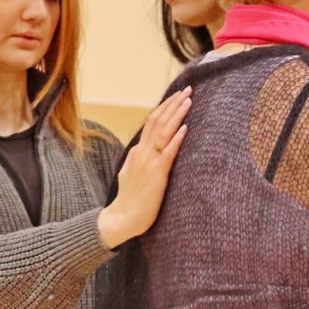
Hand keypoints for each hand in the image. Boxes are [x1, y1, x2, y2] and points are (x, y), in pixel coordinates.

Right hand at [97, 86, 191, 247]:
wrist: (120, 219)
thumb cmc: (131, 199)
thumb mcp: (133, 172)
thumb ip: (140, 158)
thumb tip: (146, 148)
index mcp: (138, 151)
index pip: (152, 122)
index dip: (166, 107)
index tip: (178, 95)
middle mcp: (142, 152)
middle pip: (159, 121)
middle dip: (174, 104)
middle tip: (188, 90)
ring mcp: (149, 162)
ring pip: (163, 132)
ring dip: (177, 115)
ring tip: (188, 100)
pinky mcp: (156, 175)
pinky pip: (167, 153)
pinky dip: (176, 139)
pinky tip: (185, 129)